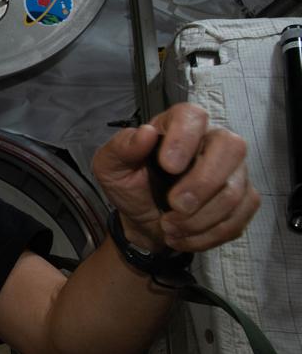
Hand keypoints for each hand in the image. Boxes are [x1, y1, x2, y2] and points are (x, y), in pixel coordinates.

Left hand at [91, 103, 259, 252]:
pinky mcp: (243, 200)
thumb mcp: (110, 166)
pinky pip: (238, 218)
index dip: (185, 138)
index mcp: (177, 126)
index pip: (193, 116)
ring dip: (199, 218)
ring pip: (234, 191)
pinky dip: (207, 235)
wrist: (141, 219)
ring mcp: (233, 171)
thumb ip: (121, 147)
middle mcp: (212, 143)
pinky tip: (183, 237)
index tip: (168, 166)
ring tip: (169, 227)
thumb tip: (145, 134)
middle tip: (174, 206)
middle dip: (202, 183)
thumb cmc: (130, 185)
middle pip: (231, 148)